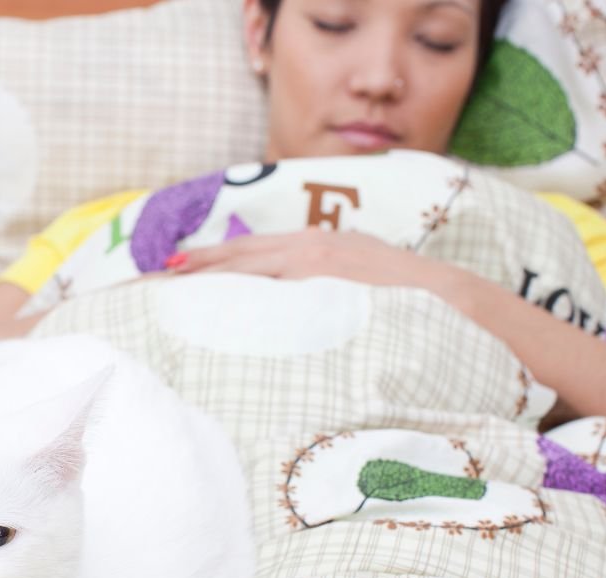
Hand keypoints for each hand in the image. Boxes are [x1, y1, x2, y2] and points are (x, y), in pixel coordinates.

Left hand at [167, 229, 455, 291]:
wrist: (451, 296)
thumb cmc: (405, 297)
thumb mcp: (354, 277)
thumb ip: (318, 281)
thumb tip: (285, 300)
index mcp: (314, 244)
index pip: (250, 251)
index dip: (210, 259)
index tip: (174, 267)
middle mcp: (311, 247)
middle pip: (241, 256)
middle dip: (196, 266)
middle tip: (154, 276)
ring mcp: (318, 264)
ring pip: (251, 271)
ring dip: (209, 280)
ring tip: (170, 286)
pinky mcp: (328, 283)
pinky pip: (276, 293)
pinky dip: (242, 296)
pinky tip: (214, 305)